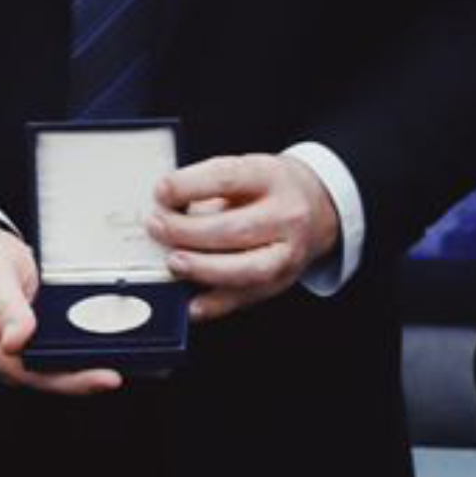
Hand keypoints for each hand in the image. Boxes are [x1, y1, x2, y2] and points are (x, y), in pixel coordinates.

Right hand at [0, 217, 122, 398]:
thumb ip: (5, 306)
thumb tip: (17, 340)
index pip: (35, 376)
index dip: (72, 381)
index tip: (104, 378)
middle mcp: (9, 355)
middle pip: (54, 377)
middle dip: (89, 376)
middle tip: (124, 370)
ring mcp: (25, 346)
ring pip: (61, 365)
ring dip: (91, 361)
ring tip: (126, 356)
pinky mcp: (38, 334)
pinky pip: (63, 346)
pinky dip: (86, 343)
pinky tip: (109, 337)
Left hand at [147, 151, 338, 321]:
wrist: (318, 209)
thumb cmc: (271, 189)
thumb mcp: (247, 172)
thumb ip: (210, 188)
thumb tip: (166, 209)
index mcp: (273, 178)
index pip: (227, 178)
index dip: (188, 186)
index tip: (161, 192)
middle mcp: (286, 216)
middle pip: (233, 229)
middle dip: (186, 232)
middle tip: (157, 228)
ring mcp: (288, 253)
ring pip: (244, 269)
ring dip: (202, 269)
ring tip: (173, 262)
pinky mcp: (281, 282)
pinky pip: (246, 298)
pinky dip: (215, 304)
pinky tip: (192, 303)